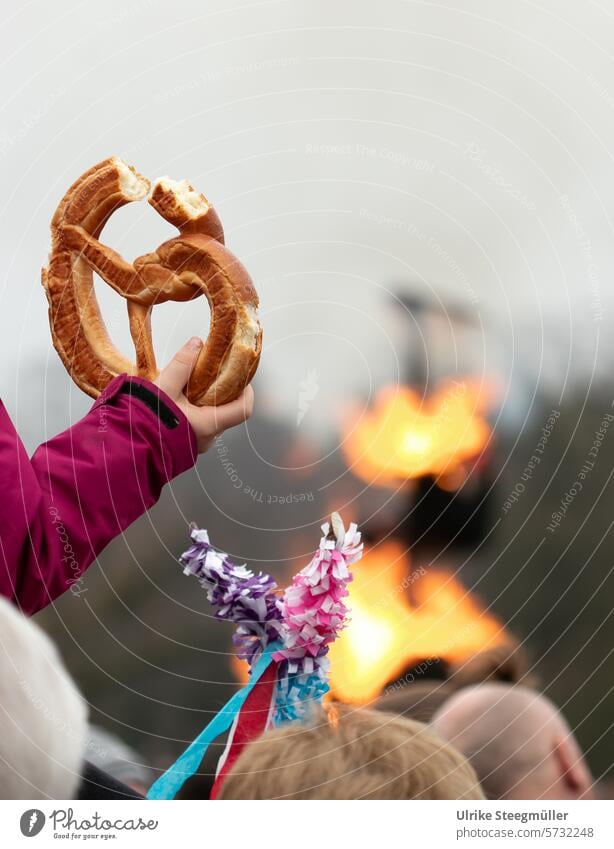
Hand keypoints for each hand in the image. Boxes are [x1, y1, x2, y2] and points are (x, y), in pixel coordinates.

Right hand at [155, 337, 253, 453]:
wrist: (126, 444)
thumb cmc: (145, 421)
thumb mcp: (164, 387)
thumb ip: (182, 364)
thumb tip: (196, 343)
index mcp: (209, 424)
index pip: (244, 409)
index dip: (246, 391)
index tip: (240, 377)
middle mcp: (207, 437)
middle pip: (228, 412)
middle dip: (222, 392)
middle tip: (211, 375)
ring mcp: (197, 443)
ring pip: (212, 419)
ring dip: (206, 402)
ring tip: (190, 386)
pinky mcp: (185, 444)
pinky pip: (198, 426)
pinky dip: (195, 412)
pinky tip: (178, 400)